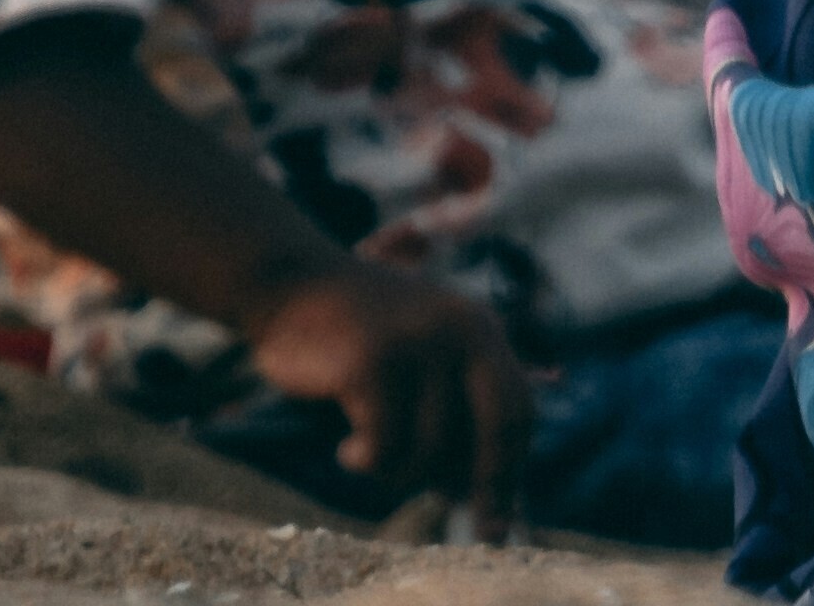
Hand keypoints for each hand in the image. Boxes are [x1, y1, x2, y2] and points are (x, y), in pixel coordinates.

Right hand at [238, 260, 532, 530]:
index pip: (518, 407)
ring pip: (431, 448)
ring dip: (398, 472)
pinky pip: (384, 444)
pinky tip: (348, 449)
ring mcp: (419, 344)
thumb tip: (468, 488)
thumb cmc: (357, 336)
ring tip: (370, 456)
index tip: (503, 517)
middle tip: (480, 528)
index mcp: (482, 329)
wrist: (294, 285)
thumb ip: (450, 405)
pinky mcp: (374, 362)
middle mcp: (462, 330)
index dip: (513, 466)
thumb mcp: (422, 356)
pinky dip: (367, 461)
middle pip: (499, 424)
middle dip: (490, 484)